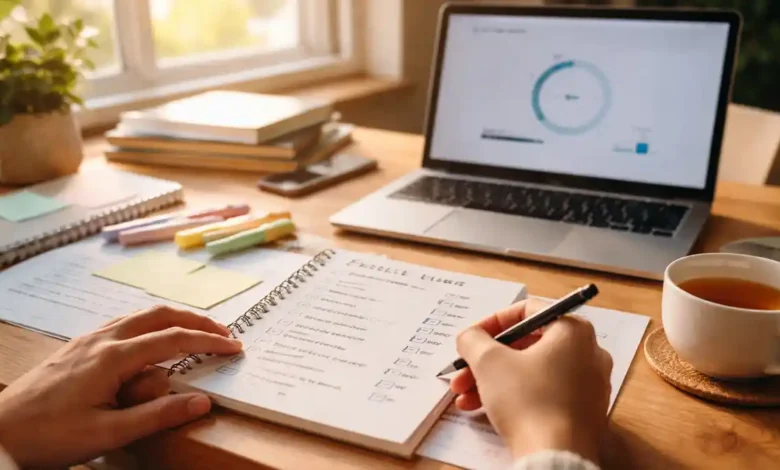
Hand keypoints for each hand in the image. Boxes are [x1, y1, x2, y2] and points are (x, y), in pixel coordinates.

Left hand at [0, 306, 241, 468]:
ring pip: (141, 315)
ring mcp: (88, 339)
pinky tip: (152, 341)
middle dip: (197, 320)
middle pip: (160, 314)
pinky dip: (150, 325)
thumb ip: (158, 415)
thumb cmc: (49, 436)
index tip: (235, 347)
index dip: (209, 341)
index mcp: (113, 357)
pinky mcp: (79, 346)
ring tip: (196, 333)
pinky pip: (123, 324)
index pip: (174, 339)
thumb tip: (202, 402)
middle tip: (223, 332)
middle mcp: (103, 339)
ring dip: (174, 319)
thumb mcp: (108, 433)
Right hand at [451, 298, 612, 463]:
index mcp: (573, 331)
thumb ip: (473, 339)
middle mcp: (589, 352)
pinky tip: (483, 409)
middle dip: (487, 359)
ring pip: (531, 372)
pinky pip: (544, 393)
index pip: (528, 311)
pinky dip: (514, 396)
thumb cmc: (528, 401)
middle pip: (526, 345)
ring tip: (465, 396)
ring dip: (493, 380)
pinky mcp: (583, 411)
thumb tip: (469, 336)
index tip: (472, 337)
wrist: (555, 456)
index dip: (492, 322)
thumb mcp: (488, 362)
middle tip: (463, 370)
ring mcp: (589, 384)